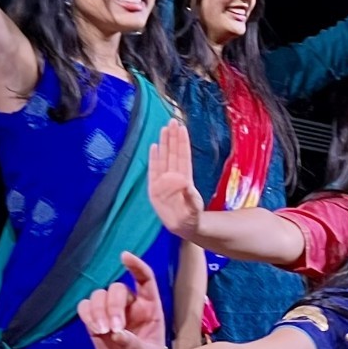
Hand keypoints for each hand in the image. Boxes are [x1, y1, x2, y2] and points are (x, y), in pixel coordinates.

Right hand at [76, 251, 171, 348]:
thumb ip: (135, 345)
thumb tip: (116, 335)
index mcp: (149, 307)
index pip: (144, 278)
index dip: (136, 266)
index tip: (124, 257)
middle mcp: (129, 305)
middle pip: (115, 288)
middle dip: (112, 305)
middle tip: (114, 328)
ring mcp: (111, 313)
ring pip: (98, 295)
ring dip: (98, 310)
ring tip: (103, 331)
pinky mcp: (96, 323)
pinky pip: (85, 308)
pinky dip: (87, 314)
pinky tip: (95, 328)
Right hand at [147, 120, 204, 240]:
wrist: (184, 228)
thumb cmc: (191, 219)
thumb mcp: (193, 210)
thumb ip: (189, 198)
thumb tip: (184, 183)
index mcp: (183, 180)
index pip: (182, 157)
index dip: (182, 143)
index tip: (182, 129)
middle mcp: (174, 178)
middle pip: (174, 153)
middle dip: (173, 137)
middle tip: (172, 121)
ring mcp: (164, 181)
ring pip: (165, 158)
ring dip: (165, 143)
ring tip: (165, 128)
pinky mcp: (155, 188)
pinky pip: (154, 169)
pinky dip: (154, 158)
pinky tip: (154, 146)